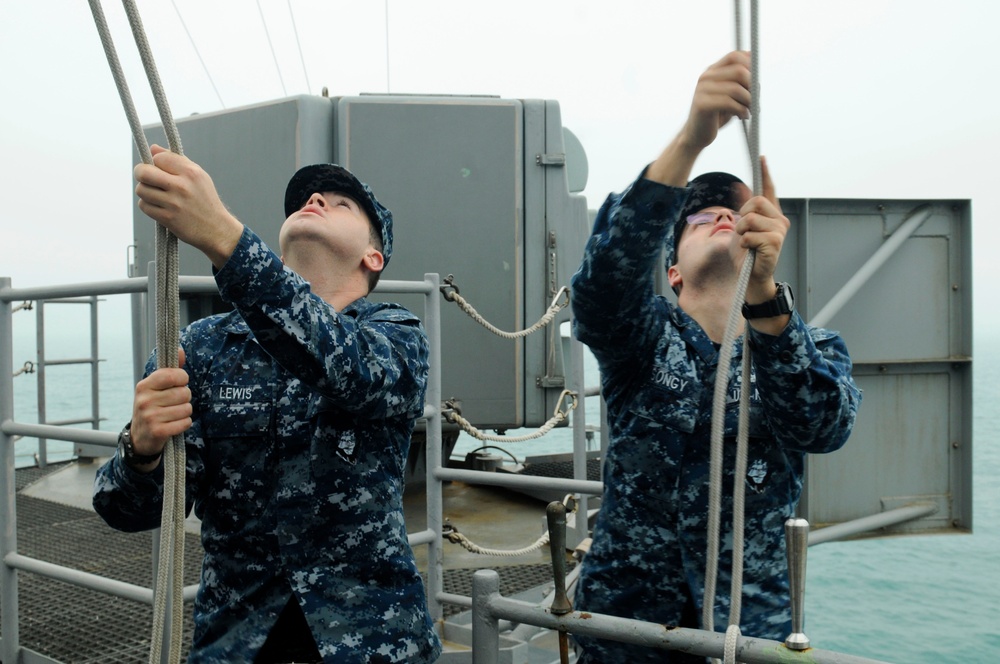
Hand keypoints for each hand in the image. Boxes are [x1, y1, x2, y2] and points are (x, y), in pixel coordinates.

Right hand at [130, 348, 192, 461]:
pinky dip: (184, 424)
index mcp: (144, 386)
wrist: (139, 437)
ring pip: (187, 408)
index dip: (182, 379)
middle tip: (174, 403)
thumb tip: (181, 350)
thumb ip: (170, 370)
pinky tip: (174, 424)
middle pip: (184, 393)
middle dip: (185, 398)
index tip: (179, 384)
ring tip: (173, 414)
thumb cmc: (151, 407)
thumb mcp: (155, 388)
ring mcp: (150, 416)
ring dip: (185, 412)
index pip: (172, 374)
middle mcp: (144, 400)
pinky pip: (185, 422)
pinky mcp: (158, 431)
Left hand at [134, 145, 243, 267]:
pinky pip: (144, 206)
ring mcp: (174, 203)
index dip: (155, 162)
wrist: (216, 229)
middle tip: (146, 178)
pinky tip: (159, 207)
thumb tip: (153, 149)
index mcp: (191, 172)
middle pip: (144, 172)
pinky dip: (148, 206)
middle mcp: (182, 186)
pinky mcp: (167, 218)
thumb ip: (176, 161)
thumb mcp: (199, 176)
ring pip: (141, 190)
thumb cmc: (205, 200)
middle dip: (140, 173)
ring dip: (145, 192)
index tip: (160, 169)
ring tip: (156, 195)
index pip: (158, 158)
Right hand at [680, 50, 751, 152]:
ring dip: (749, 101)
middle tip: (755, 100)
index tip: (756, 81)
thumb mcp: (731, 96)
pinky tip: (742, 116)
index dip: (750, 65)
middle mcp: (706, 77)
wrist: (696, 135)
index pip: (734, 56)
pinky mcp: (702, 104)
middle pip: (739, 71)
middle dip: (752, 86)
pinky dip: (741, 110)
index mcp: (712, 72)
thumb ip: (742, 83)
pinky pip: (729, 103)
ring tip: (749, 111)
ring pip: (736, 88)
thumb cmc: (717, 116)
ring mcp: (702, 90)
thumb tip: (756, 74)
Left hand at [735, 156, 789, 301]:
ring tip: (745, 243)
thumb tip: (739, 186)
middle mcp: (779, 220)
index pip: (769, 190)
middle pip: (756, 201)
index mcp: (771, 215)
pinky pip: (750, 234)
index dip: (765, 174)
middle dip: (742, 215)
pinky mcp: (775, 242)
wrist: (750, 278)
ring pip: (750, 218)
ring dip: (741, 232)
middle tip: (742, 231)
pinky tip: (749, 250)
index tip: (761, 157)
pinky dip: (744, 242)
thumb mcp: (740, 229)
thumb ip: (743, 210)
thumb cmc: (746, 255)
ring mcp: (779, 231)